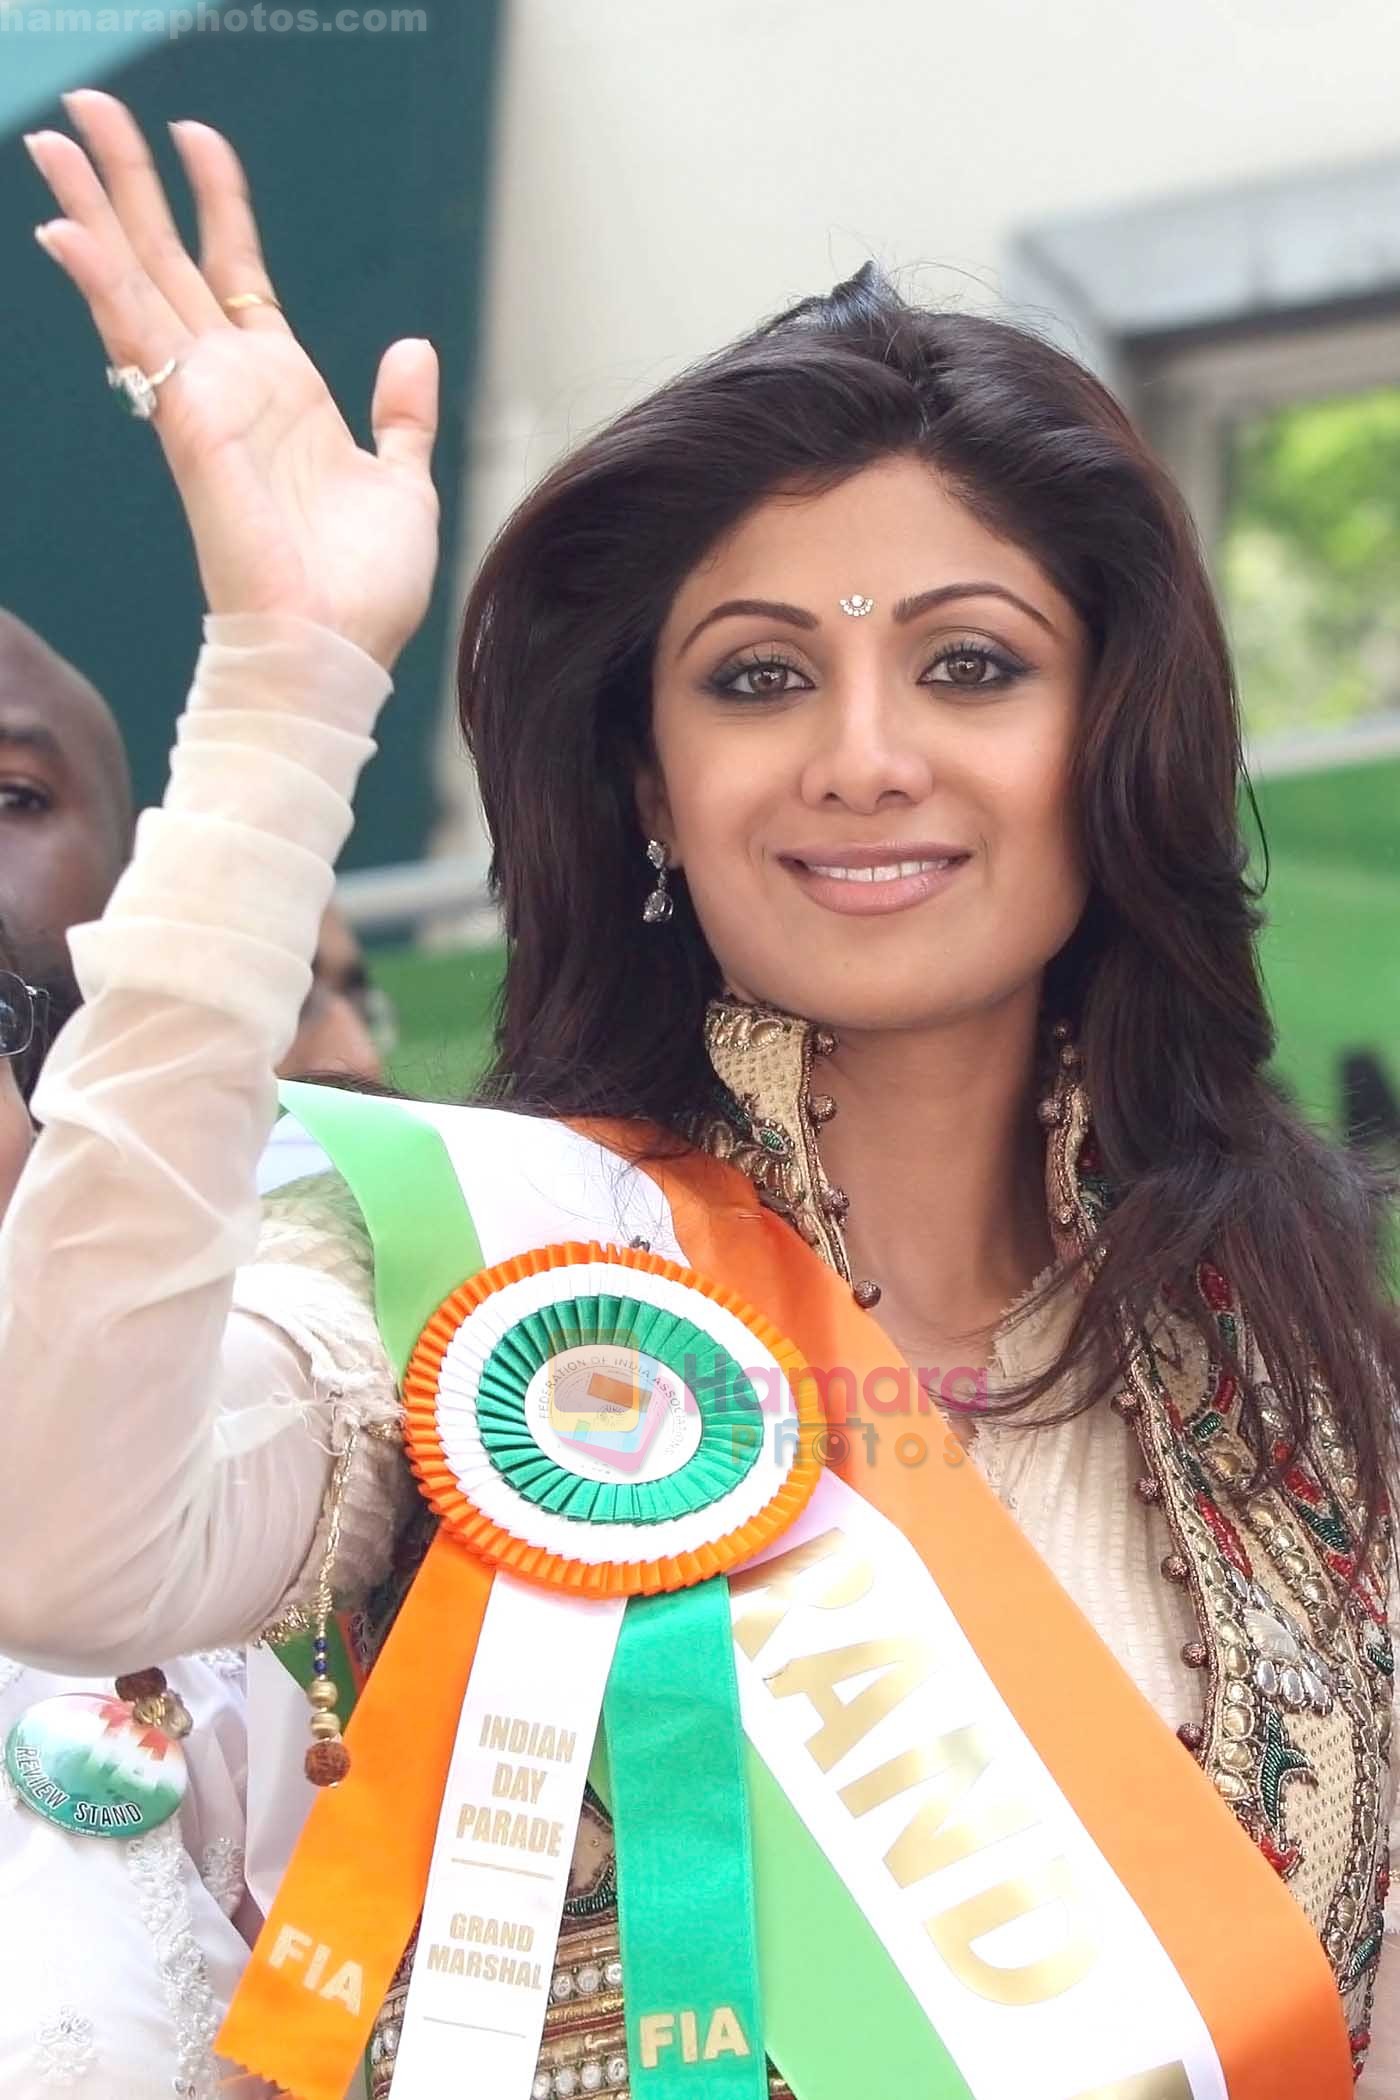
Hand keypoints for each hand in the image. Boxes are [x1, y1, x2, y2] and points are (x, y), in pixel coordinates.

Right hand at [25, 91, 439, 672]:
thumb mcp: (404, 482)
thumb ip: (400, 414)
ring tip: (54, 135)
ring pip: (139, 282)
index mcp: (285, 392)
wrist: (338, 649)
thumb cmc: (366, 589)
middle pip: (169, 261)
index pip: (238, 275)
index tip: (199, 138)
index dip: (219, 207)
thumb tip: (413, 345)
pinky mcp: (188, 423)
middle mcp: (234, 387)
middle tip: (88, 107)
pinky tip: (64, 229)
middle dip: (131, 183)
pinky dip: (102, 281)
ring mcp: (204, 401)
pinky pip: (138, 338)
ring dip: (96, 207)